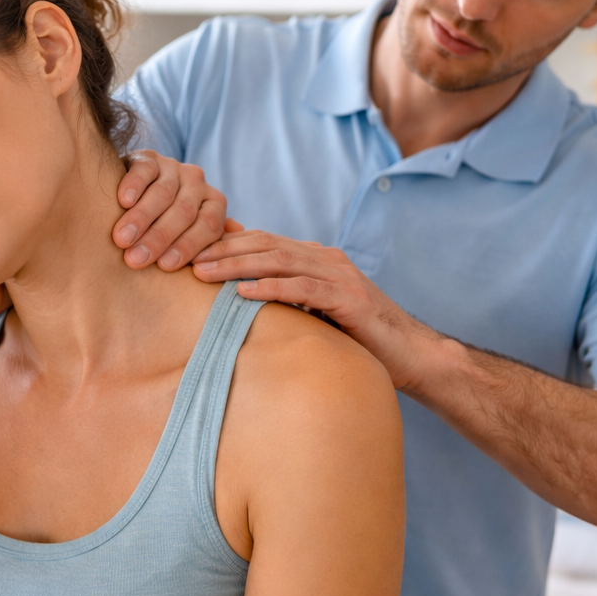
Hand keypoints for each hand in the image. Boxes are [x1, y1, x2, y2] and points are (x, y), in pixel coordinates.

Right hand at [113, 150, 229, 269]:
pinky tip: (124, 202)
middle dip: (160, 238)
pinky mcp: (148, 158)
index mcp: (213, 203)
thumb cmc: (162, 230)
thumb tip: (229, 252)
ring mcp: (173, 167)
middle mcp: (197, 183)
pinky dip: (134, 186)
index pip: (209, 226)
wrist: (130, 198)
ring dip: (142, 218)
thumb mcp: (186, 239)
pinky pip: (144, 171)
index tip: (165, 266)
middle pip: (184, 212)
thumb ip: (205, 248)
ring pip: (163, 194)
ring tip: (123, 239)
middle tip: (136, 259)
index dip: (188, 246)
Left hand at [191, 230, 438, 390]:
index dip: (225, 244)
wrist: (411, 355)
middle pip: (265, 244)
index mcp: (316, 259)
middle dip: (223, 250)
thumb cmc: (358, 339)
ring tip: (204, 273)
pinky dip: (271, 287)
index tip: (188, 252)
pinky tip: (243, 292)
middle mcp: (326, 259)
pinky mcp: (350, 298)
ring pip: (280, 260)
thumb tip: (239, 293)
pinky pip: (304, 288)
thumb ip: (285, 297)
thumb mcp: (314, 314)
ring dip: (238, 265)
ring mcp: (340, 275)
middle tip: (185, 259)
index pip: (263, 241)